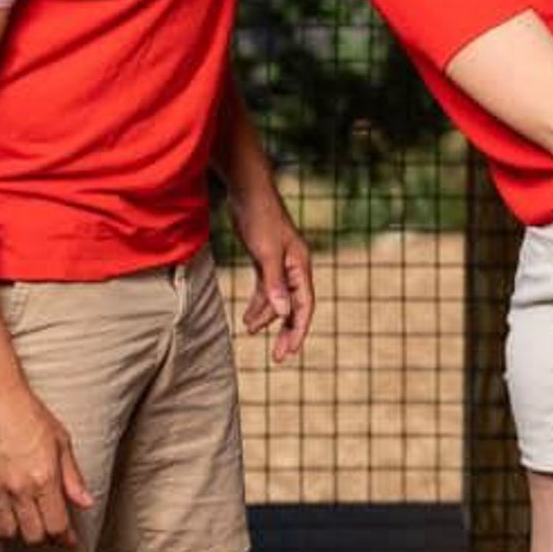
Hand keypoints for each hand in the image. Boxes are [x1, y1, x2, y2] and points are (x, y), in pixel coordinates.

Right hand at [0, 377, 92, 546]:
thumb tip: (85, 502)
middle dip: (46, 537)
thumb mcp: (62, 442)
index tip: (70, 542)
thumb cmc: (30, 416)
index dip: (65, 539)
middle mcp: (18, 489)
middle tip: (52, 529)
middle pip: (33, 535)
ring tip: (29, 519)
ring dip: (20, 531)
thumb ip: (73, 477)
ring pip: (7, 533)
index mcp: (44, 478)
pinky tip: (5, 513)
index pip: (56, 525)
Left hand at [228, 180, 315, 362]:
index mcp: (301, 266)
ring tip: (249, 331)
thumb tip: (284, 313)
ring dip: (267, 318)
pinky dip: (259, 304)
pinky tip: (247, 317)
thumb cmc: (260, 219)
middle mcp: (295, 267)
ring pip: (279, 300)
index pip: (305, 305)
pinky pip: (267, 290)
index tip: (289, 352)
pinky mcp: (267, 261)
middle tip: (278, 358)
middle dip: (287, 332)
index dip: (298, 330)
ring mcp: (281, 265)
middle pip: (295, 306)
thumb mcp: (266, 253)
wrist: (248, 193)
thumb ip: (274, 284)